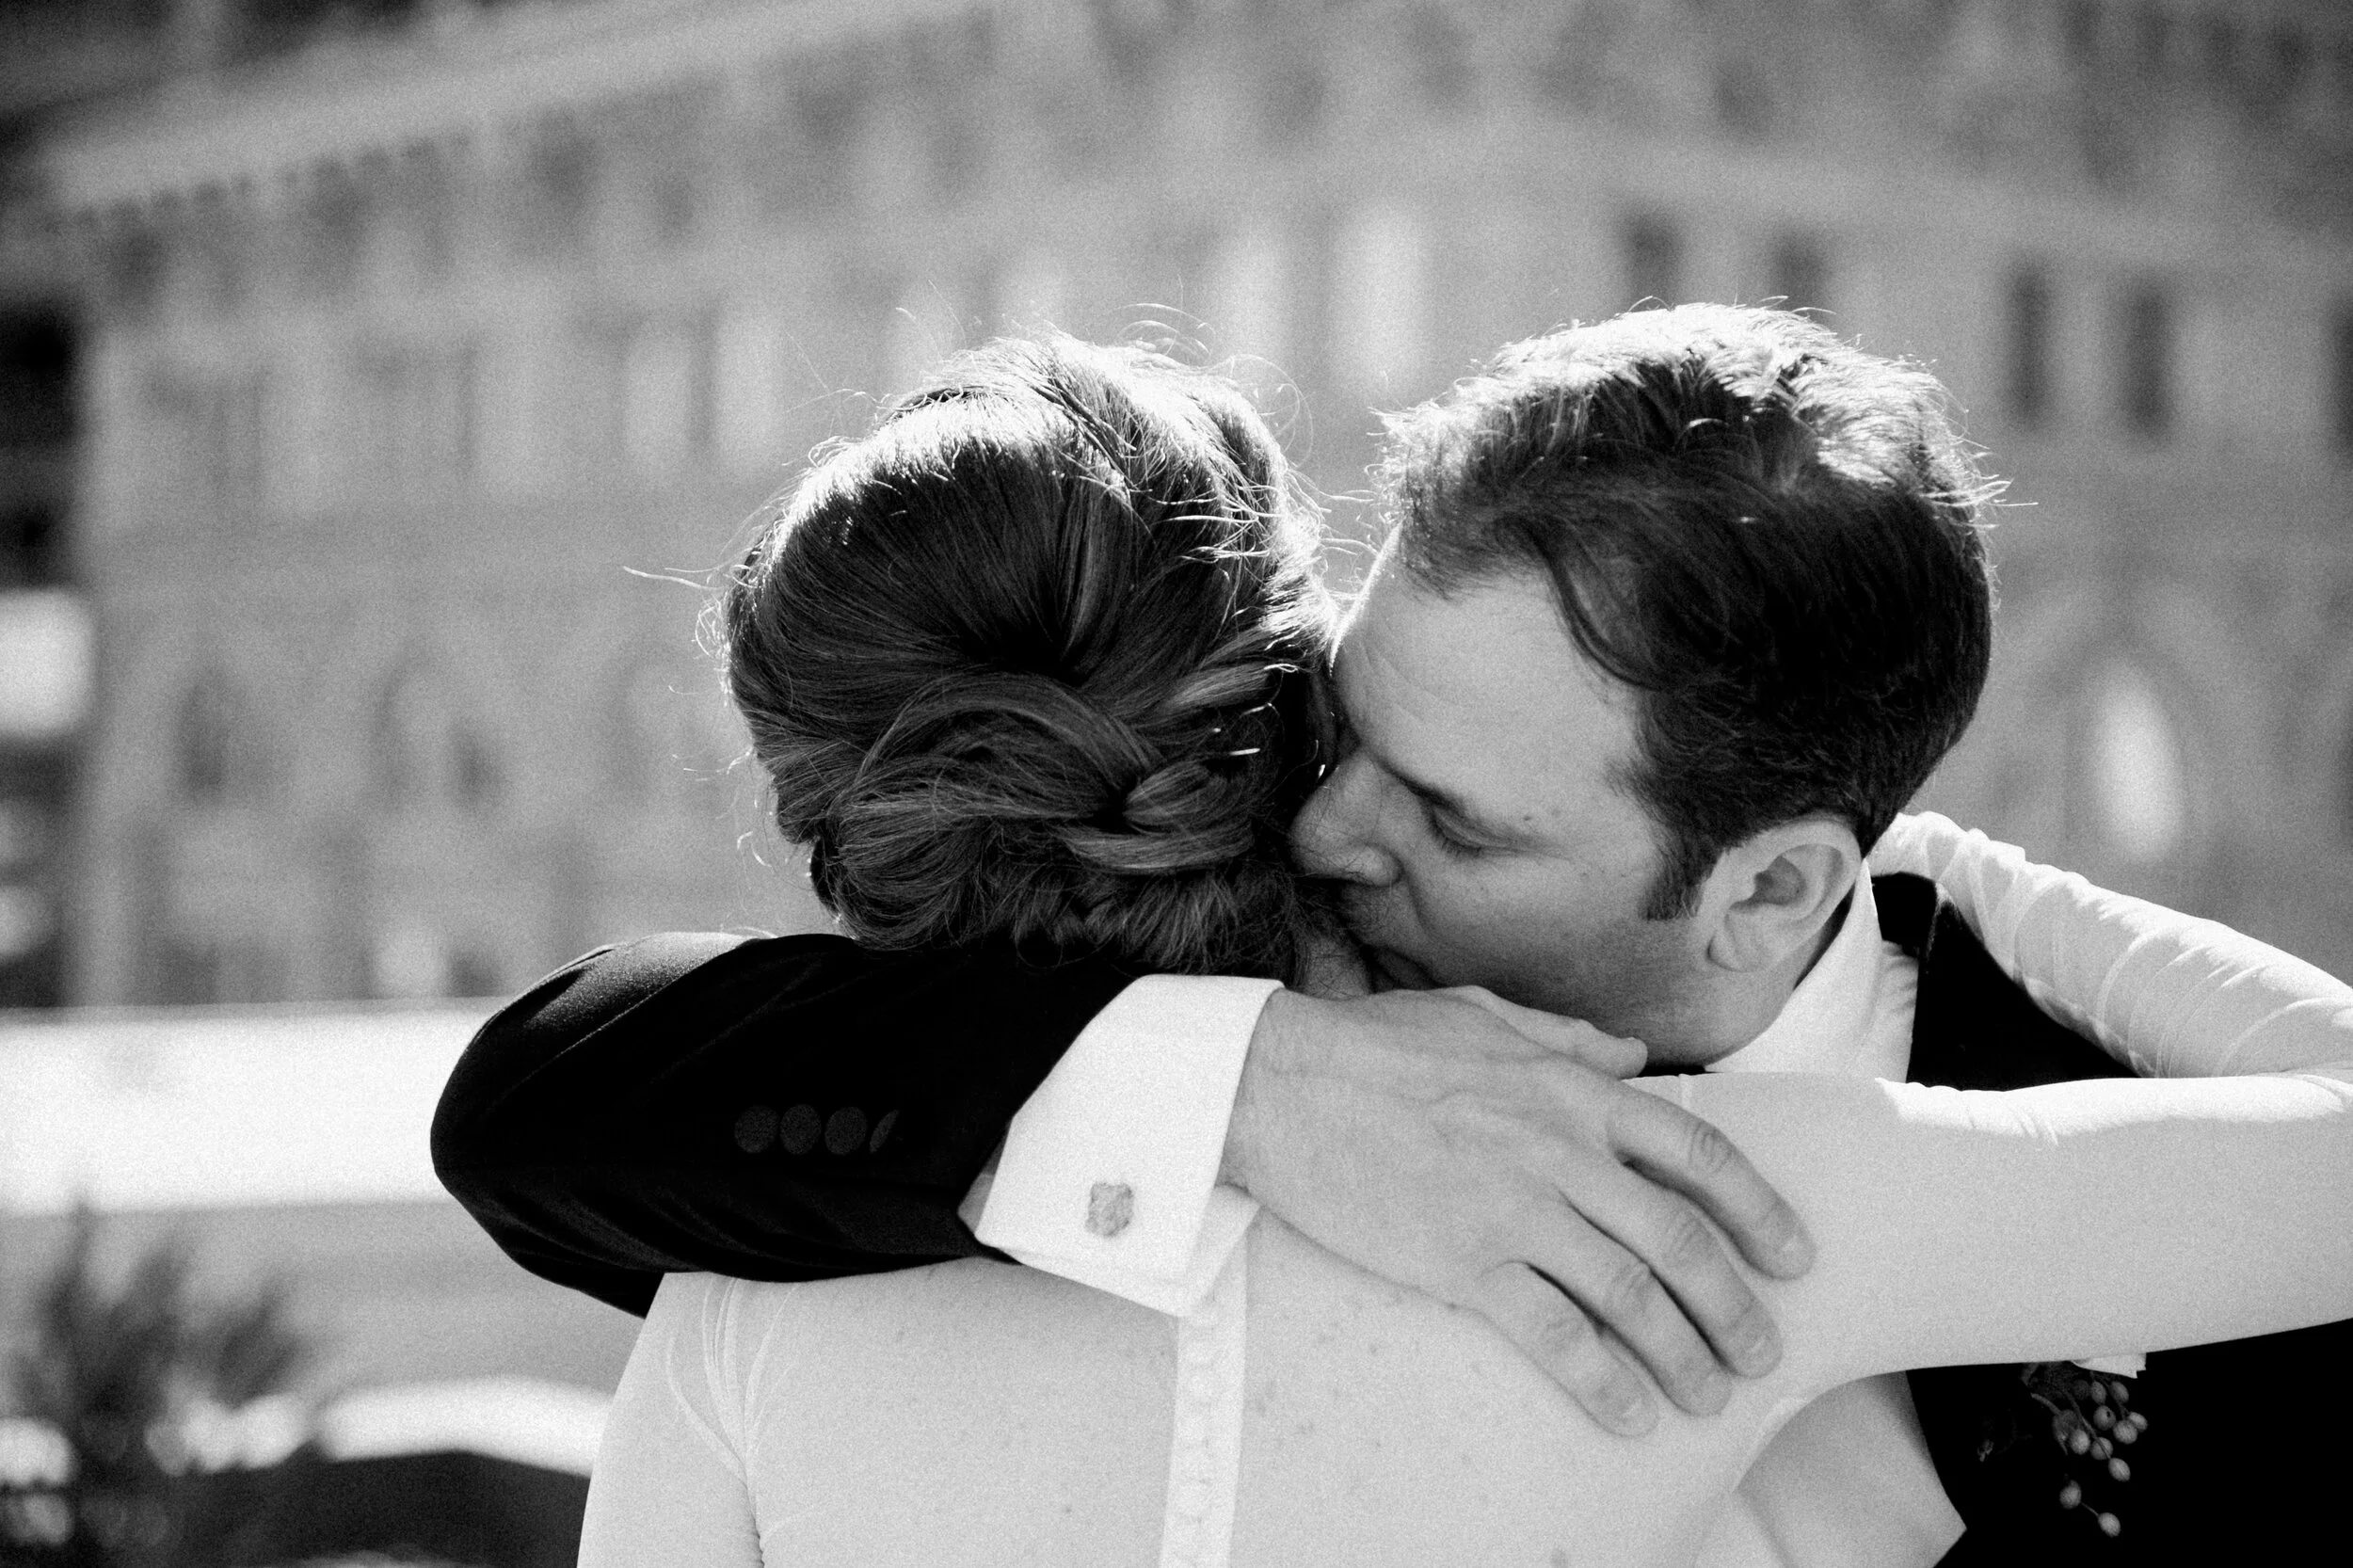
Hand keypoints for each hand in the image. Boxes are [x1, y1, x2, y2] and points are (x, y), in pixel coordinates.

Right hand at [1223, 986, 1813, 1434]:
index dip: (1758, 1208)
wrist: (1281, 1084)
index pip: (1697, 1150)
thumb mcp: (1483, 1017)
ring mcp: (1514, 1209)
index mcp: (1572, 1089)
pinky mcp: (1462, 1262)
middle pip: (1680, 1240)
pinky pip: (1553, 1336)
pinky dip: (1601, 1384)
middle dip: (1735, 1306)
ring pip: (1631, 1296)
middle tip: (1761, 1352)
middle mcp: (1560, 1151)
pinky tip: (1628, 1415)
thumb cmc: (1375, 1047)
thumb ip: (1567, 1040)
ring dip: (1683, 1355)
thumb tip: (1631, 1058)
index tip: (1793, 1253)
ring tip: (1708, 1394)